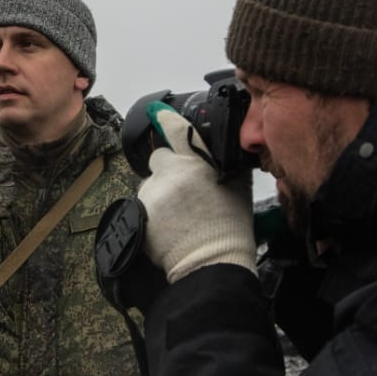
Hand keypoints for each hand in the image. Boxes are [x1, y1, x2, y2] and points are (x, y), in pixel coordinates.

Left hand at [137, 107, 255, 281]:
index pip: (178, 131)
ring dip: (160, 196)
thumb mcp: (237, 188)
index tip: (157, 112)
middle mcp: (172, 173)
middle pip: (160, 160)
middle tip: (183, 195)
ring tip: (178, 218)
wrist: (210, 264)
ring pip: (150, 185)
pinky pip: (142, 205)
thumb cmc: (228, 229)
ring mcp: (153, 193)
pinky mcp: (140, 212)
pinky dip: (150, 214)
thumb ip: (222, 164)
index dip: (167, 120)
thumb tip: (214, 151)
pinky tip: (168, 228)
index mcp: (198, 164)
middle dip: (168, 172)